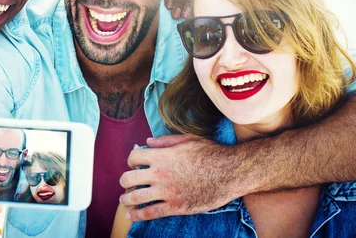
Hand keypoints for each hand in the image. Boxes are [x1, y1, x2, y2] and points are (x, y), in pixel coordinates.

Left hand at [119, 135, 244, 220]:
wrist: (230, 173)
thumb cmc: (211, 153)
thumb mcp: (188, 140)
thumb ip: (165, 141)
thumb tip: (148, 141)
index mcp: (162, 156)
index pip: (134, 156)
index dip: (131, 159)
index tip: (134, 163)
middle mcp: (160, 174)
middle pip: (128, 178)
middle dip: (125, 180)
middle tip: (127, 182)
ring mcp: (167, 192)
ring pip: (136, 197)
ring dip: (126, 199)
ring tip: (125, 200)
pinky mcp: (175, 207)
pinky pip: (151, 213)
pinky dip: (138, 215)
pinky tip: (132, 215)